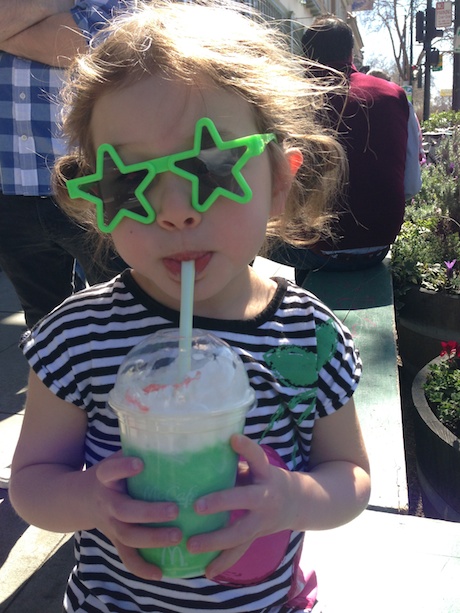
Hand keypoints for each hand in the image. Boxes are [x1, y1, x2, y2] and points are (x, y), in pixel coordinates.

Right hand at [89, 452, 180, 579]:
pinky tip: (161, 573)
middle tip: (175, 509)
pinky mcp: (114, 539)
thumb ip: (139, 448)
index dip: (123, 467)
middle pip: (125, 511)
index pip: (110, 471)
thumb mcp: (116, 457)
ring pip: (128, 536)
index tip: (140, 463)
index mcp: (105, 477)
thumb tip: (175, 436)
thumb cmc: (110, 472)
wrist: (77, 498)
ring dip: (153, 538)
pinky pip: (126, 557)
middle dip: (150, 513)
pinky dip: (142, 567)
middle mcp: (106, 501)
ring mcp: (110, 523)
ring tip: (178, 536)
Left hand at [187, 435, 293, 578]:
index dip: (247, 448)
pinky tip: (207, 572)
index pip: (258, 457)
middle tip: (197, 506)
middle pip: (244, 499)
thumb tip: (200, 458)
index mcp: (266, 474)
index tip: (233, 438)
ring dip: (214, 540)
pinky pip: (240, 551)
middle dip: (221, 503)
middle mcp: (266, 497)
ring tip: (191, 545)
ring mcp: (262, 520)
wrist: (299, 503)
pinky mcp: (257, 535)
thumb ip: (236, 466)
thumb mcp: (258, 467)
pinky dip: (223, 562)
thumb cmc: (266, 478)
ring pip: (239, 532)